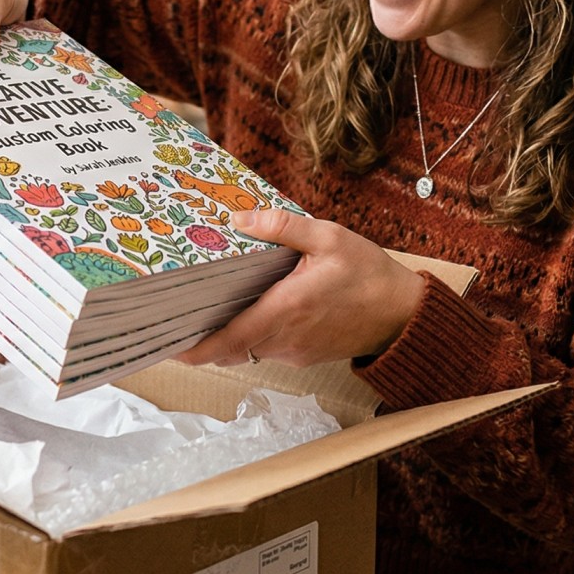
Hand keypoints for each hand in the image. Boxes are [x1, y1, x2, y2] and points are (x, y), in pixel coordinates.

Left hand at [173, 209, 425, 368]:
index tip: (168, 346)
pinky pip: (268, 347)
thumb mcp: (329, 237)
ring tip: (206, 306)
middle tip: (173, 318)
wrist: (404, 314)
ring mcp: (295, 351)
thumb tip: (240, 218)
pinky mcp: (304, 354)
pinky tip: (249, 307)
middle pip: (230, 347)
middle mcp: (286, 338)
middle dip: (201, 338)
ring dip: (228, 334)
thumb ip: (283, 227)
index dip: (195, 348)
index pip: (230, 339)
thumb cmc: (369, 275)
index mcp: (287, 309)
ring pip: (248, 348)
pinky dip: (252, 333)